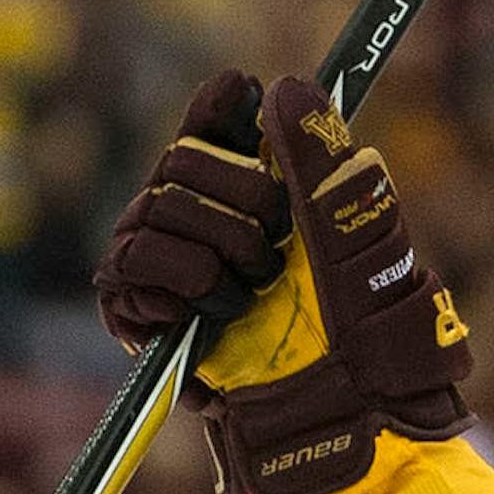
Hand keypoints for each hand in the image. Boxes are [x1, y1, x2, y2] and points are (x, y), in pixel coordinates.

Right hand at [94, 74, 471, 493]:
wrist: (345, 409)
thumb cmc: (364, 331)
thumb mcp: (352, 233)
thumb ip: (320, 158)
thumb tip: (281, 84)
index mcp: (259, 201)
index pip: (216, 128)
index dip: (220, 106)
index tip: (242, 87)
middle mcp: (209, 226)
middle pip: (180, 159)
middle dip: (237, 192)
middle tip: (276, 241)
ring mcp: (170, 267)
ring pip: (154, 207)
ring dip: (216, 244)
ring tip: (252, 289)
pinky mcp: (140, 313)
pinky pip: (129, 262)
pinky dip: (178, 279)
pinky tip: (211, 310)